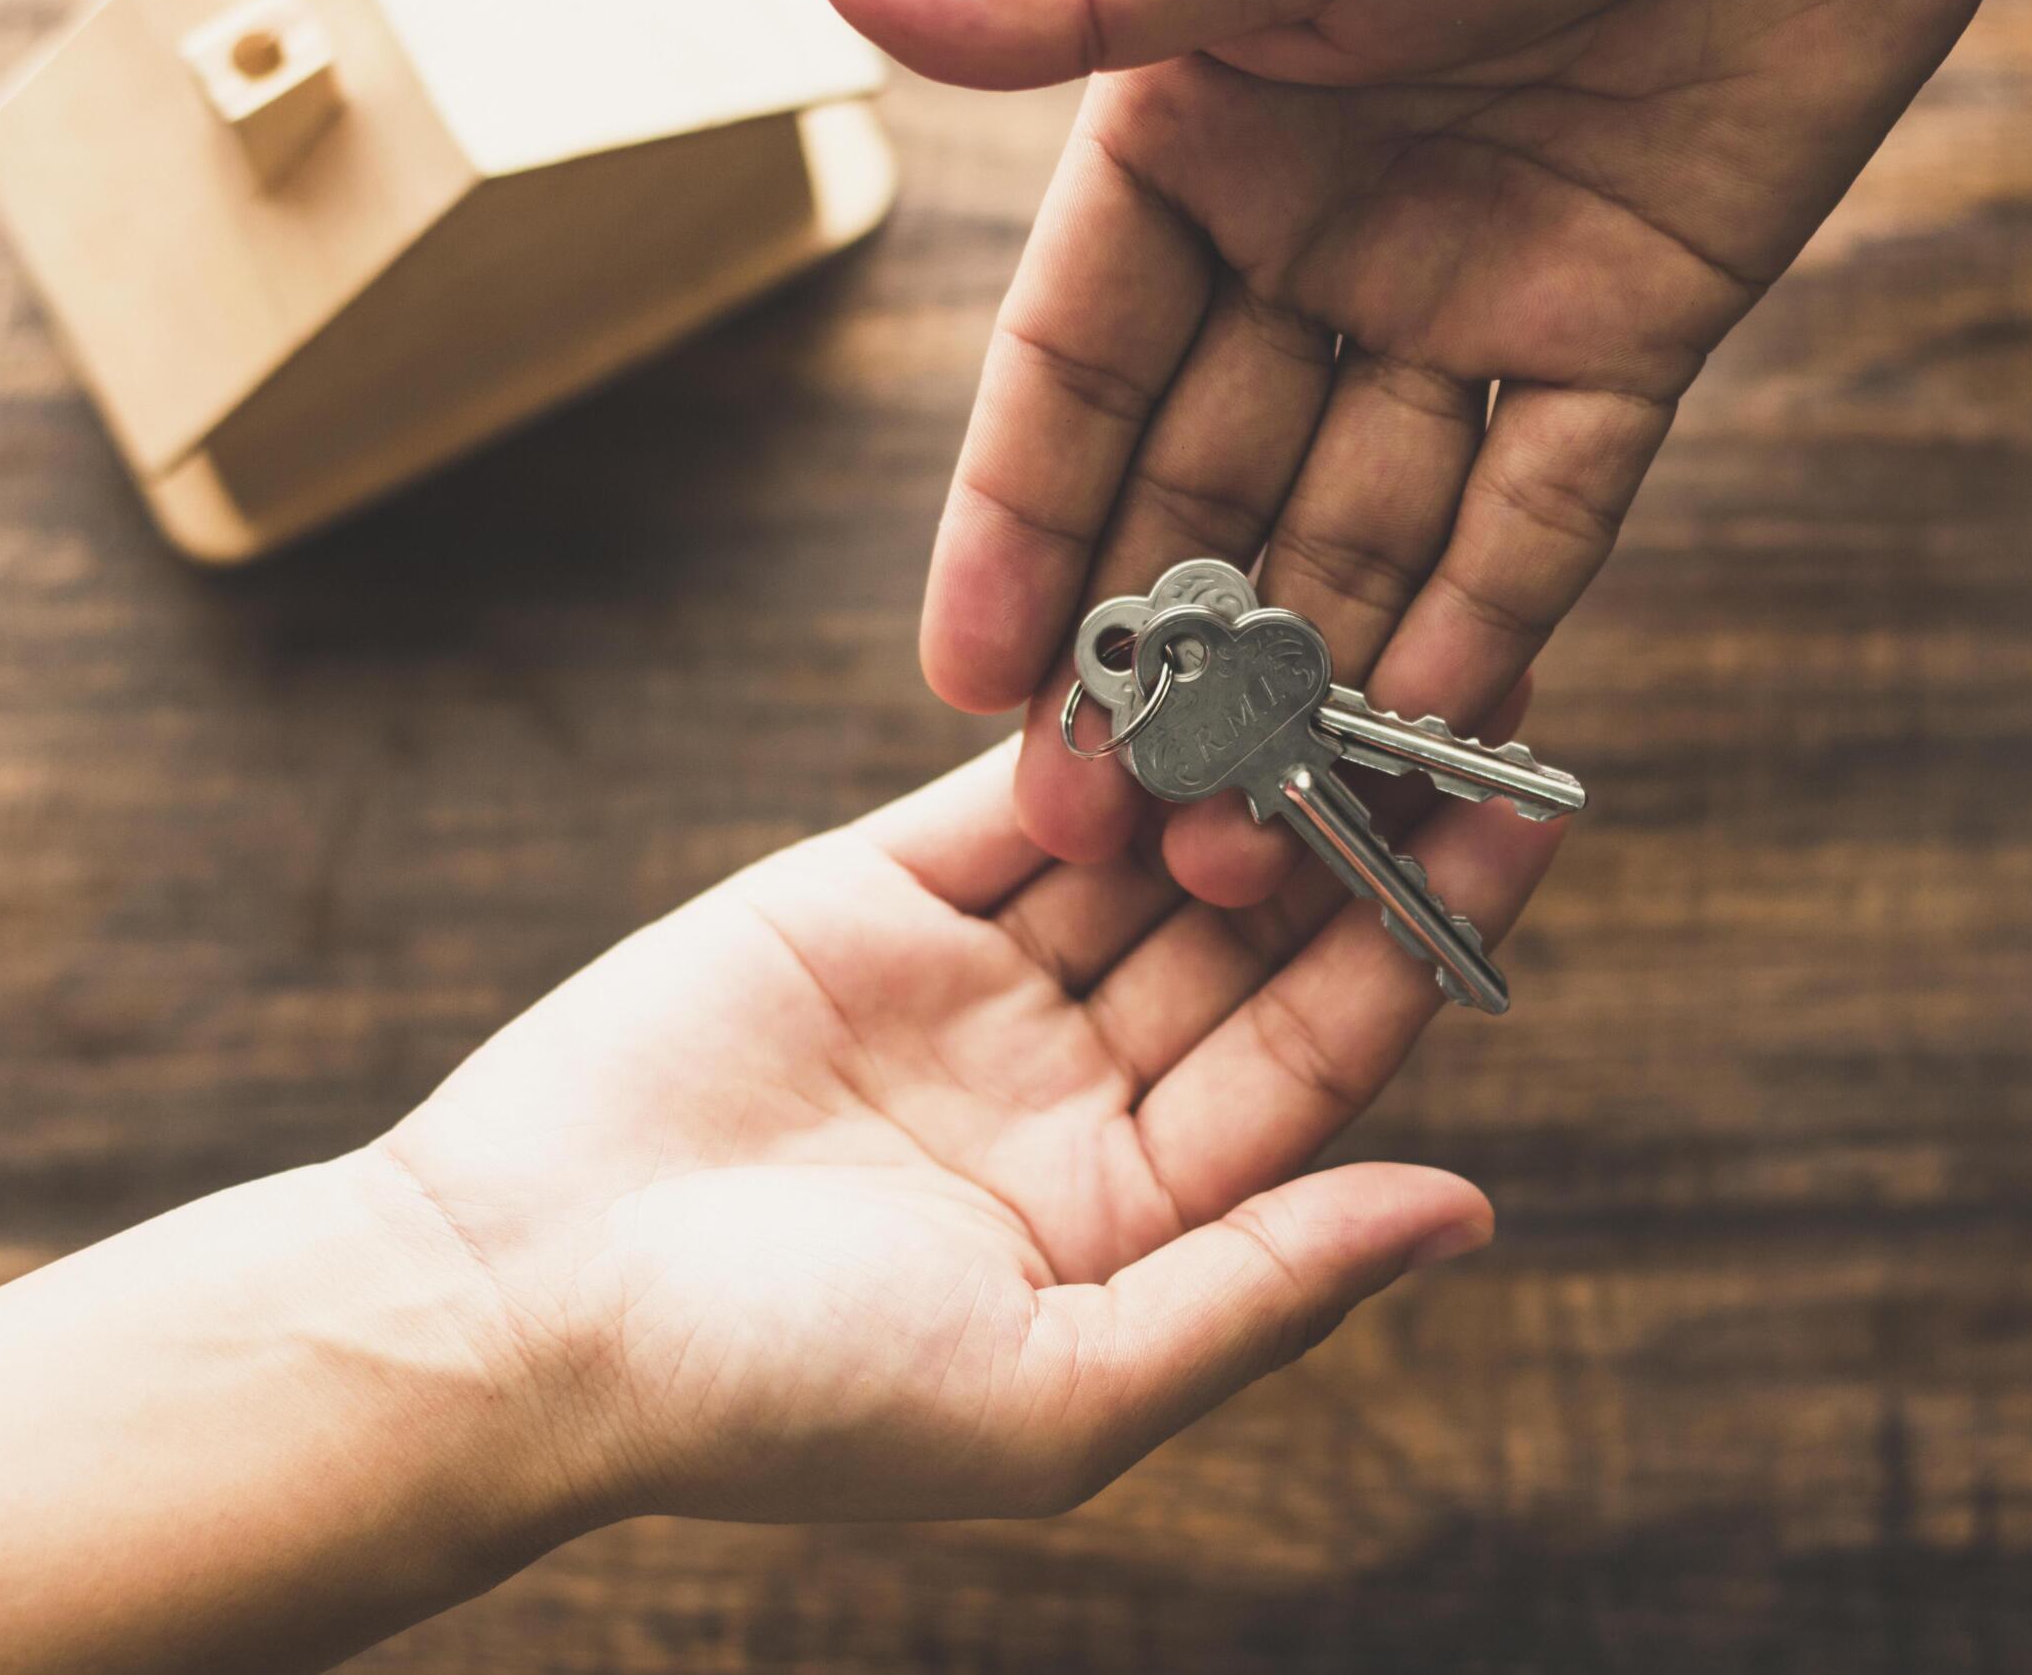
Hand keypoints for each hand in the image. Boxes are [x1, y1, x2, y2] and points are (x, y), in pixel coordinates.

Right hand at [378, 737, 1559, 1525]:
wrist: (514, 1305)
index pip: (1313, 1057)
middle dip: (1351, 819)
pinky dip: (1096, 724)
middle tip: (1463, 686)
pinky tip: (1191, 643)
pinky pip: (1012, 791)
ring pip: (1146, 844)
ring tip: (1351, 635)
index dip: (1416, 941)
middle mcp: (1074, 1091)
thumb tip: (1467, 1213)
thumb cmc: (777, 1396)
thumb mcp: (1056, 1391)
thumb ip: (1261, 1291)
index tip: (1516, 827)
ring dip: (1242, 751)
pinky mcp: (872, 892)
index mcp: (1135, 1218)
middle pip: (1250, 933)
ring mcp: (975, 985)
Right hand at [813, 0, 2028, 902]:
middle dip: (1150, 653)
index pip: (1076, 367)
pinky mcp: (1631, 328)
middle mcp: (1316, 234)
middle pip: (1206, 480)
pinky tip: (1425, 738)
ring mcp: (1473, 294)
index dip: (1019, 524)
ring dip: (1304, 678)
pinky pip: (1544, 506)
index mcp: (1198, 133)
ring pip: (1362, 524)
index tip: (963, 677)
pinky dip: (1492, 619)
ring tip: (1244, 837)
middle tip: (1090, 817)